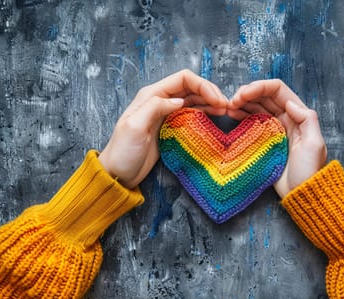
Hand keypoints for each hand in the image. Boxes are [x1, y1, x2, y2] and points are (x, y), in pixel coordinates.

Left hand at [99, 69, 227, 188]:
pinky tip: (214, 116)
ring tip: (224, 110)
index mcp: (151, 95)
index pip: (182, 79)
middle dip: (210, 92)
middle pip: (190, 87)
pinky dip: (204, 112)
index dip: (203, 85)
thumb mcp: (135, 127)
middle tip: (226, 106)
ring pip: (193, 99)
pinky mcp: (170, 126)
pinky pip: (191, 113)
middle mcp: (159, 100)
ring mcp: (166, 113)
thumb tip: (179, 100)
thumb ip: (155, 108)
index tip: (217, 100)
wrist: (117, 173)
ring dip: (209, 101)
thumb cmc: (123, 152)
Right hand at [228, 79, 326, 197]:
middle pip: (265, 96)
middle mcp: (286, 118)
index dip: (259, 87)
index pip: (277, 90)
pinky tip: (232, 114)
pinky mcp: (265, 140)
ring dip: (243, 102)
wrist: (301, 193)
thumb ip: (307, 120)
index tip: (243, 95)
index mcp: (298, 115)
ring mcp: (275, 128)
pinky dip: (242, 114)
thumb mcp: (314, 144)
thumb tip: (290, 103)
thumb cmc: (309, 170)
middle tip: (232, 102)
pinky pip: (252, 120)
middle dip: (247, 93)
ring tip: (229, 107)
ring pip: (257, 106)